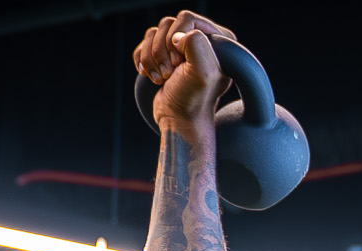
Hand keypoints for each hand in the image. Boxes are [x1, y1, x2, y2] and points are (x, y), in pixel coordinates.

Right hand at [133, 11, 237, 129]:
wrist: (178, 120)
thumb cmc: (193, 99)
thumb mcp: (202, 72)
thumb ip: (196, 44)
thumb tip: (179, 37)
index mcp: (219, 40)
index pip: (187, 19)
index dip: (178, 40)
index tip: (180, 64)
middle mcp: (202, 40)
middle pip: (167, 24)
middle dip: (162, 51)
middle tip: (170, 74)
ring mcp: (182, 48)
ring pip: (153, 33)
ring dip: (152, 58)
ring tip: (161, 79)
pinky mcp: (165, 55)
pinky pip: (144, 43)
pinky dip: (143, 60)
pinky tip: (151, 76)